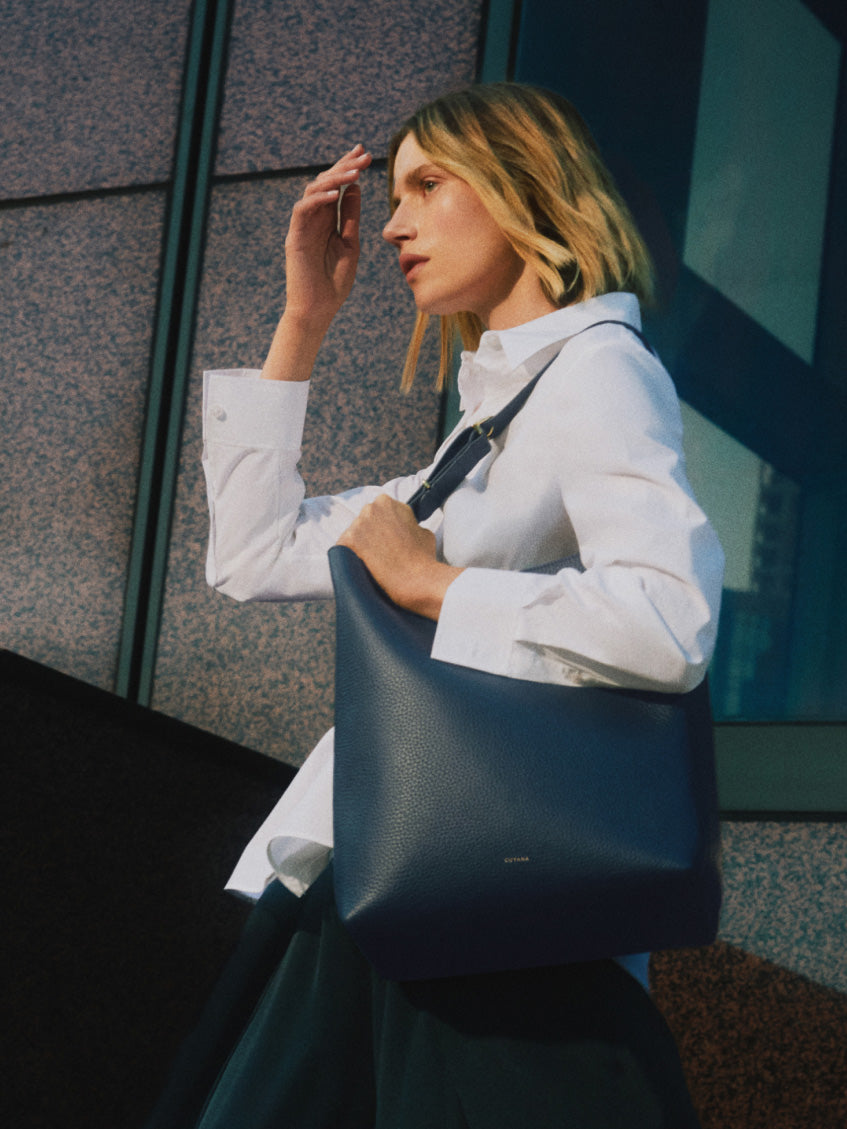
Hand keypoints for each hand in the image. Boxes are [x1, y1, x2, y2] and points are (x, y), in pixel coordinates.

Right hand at [284, 144, 372, 331]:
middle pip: (325, 183)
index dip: (348, 168)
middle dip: (343, 166)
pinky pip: (302, 210)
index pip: (337, 188)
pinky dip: (317, 200)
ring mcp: (302, 227)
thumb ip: (351, 217)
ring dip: (333, 179)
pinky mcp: (294, 237)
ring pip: (313, 192)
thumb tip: (355, 187)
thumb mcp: (350, 244)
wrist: (318, 310)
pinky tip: (334, 194)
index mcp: (327, 220)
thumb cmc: (334, 282)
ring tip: (353, 172)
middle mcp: (313, 219)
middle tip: (362, 154)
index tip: (365, 153)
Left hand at [337, 496, 462, 619]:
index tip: (385, 540)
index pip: (378, 512)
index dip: (382, 527)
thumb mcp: (423, 530)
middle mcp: (370, 508)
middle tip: (378, 552)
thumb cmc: (423, 557)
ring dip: (359, 546)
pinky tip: (359, 568)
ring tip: (372, 563)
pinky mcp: (348, 541)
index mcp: (387, 502)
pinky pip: (341, 549)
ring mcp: (358, 524)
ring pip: (352, 535)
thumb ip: (410, 524)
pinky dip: (348, 558)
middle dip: (369, 534)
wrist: (416, 578)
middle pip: (363, 521)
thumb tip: (407, 528)